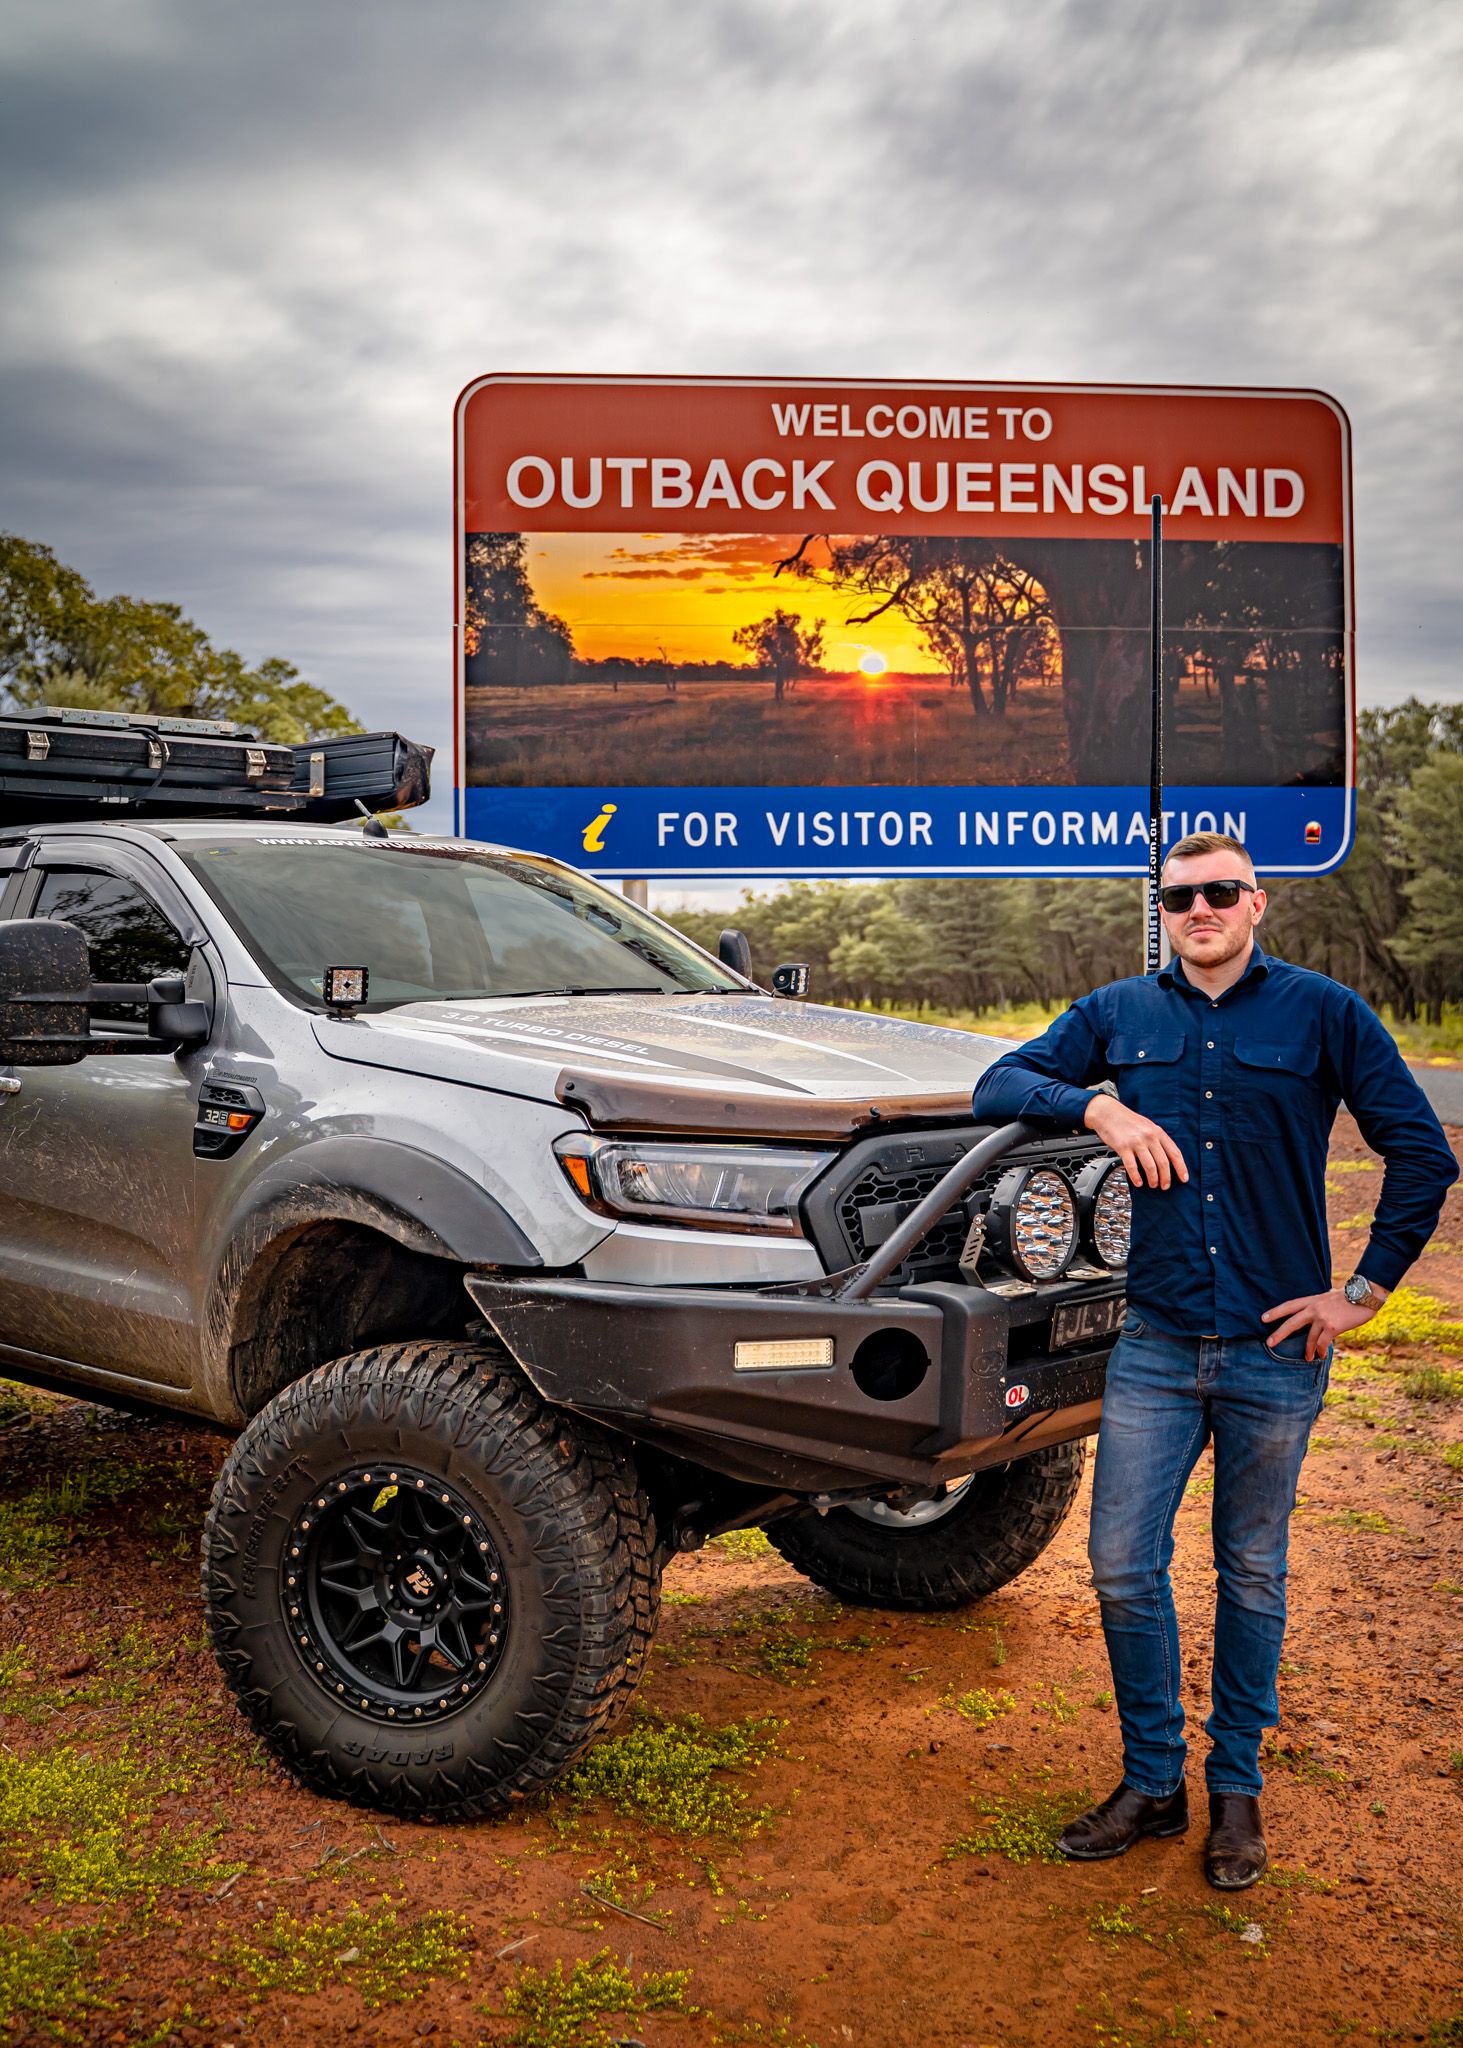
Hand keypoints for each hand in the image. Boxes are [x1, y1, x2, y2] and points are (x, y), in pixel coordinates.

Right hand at [1083, 1094, 1188, 1189]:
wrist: (1108, 1112)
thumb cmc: (1127, 1121)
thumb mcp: (1148, 1126)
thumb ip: (1157, 1140)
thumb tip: (1166, 1159)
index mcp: (1157, 1132)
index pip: (1175, 1153)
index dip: (1181, 1168)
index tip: (1184, 1179)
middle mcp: (1149, 1136)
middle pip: (1163, 1162)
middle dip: (1166, 1178)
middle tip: (1165, 1186)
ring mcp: (1136, 1142)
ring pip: (1150, 1166)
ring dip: (1153, 1179)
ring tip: (1153, 1185)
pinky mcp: (1123, 1147)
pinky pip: (1132, 1166)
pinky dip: (1136, 1177)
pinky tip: (1138, 1182)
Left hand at [1261, 1288, 1383, 1360]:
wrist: (1365, 1296)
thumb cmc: (1350, 1297)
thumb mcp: (1330, 1296)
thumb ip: (1321, 1304)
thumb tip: (1318, 1310)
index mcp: (1312, 1300)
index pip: (1289, 1305)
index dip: (1276, 1312)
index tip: (1263, 1318)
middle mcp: (1314, 1308)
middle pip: (1292, 1322)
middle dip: (1279, 1333)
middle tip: (1269, 1343)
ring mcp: (1322, 1318)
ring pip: (1309, 1338)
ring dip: (1308, 1350)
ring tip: (1308, 1357)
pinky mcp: (1332, 1327)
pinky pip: (1322, 1343)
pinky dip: (1321, 1351)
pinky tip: (1321, 1355)